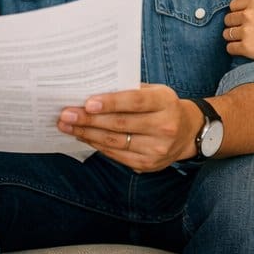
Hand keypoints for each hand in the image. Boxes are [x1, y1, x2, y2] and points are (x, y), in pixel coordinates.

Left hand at [57, 84, 197, 171]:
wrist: (187, 132)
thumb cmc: (163, 106)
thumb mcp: (155, 91)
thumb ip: (130, 90)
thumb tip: (93, 89)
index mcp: (165, 102)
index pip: (135, 102)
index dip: (111, 103)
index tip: (87, 102)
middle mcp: (164, 127)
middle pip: (120, 124)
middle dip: (89, 119)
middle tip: (66, 114)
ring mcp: (156, 148)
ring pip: (115, 141)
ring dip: (87, 133)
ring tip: (67, 125)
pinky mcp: (147, 164)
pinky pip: (116, 154)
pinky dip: (97, 145)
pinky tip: (82, 136)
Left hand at [223, 0, 253, 66]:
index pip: (234, 4)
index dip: (240, 11)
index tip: (249, 17)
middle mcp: (249, 15)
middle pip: (228, 18)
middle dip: (236, 23)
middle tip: (249, 29)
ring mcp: (246, 32)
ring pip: (227, 33)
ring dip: (234, 36)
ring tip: (247, 39)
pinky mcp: (246, 48)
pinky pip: (230, 48)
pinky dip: (235, 49)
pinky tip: (246, 49)